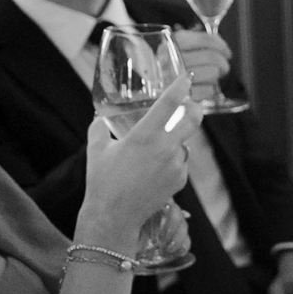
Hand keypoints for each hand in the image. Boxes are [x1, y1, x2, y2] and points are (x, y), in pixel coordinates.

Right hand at [77, 76, 200, 246]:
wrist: (114, 216)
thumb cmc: (102, 181)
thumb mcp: (97, 151)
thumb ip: (99, 130)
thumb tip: (99, 118)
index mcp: (145, 136)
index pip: (168, 104)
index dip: (180, 88)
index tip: (187, 78)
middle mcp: (165, 148)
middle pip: (192, 121)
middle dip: (195, 109)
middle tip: (191, 106)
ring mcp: (176, 165)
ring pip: (183, 145)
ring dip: (175, 144)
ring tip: (152, 155)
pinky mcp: (180, 180)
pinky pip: (181, 164)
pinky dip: (172, 162)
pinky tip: (154, 171)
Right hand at [171, 28, 232, 102]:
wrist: (150, 90)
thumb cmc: (170, 67)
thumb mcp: (177, 48)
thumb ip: (197, 42)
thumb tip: (219, 43)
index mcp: (172, 43)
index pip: (205, 40)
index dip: (221, 45)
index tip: (226, 52)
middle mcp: (171, 59)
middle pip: (211, 57)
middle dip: (222, 63)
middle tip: (222, 66)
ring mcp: (174, 79)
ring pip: (212, 72)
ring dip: (217, 75)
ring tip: (213, 76)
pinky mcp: (180, 97)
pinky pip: (208, 90)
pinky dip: (211, 89)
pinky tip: (205, 87)